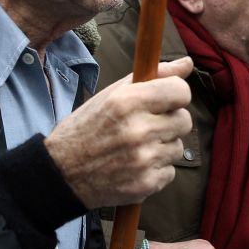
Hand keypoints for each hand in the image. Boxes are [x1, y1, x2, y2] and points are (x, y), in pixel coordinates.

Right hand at [45, 57, 193, 207]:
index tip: (165, 100)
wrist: (62, 174)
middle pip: (184, 120)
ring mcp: (143, 159)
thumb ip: (153, 77)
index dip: (175, 95)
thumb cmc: (87, 128)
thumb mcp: (112, 95)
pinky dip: (156, 170)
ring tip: (136, 147)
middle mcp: (138, 130)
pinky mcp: (146, 184)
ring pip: (178, 147)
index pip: (181, 91)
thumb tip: (187, 64)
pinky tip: (133, 166)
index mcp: (128, 102)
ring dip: (162, 147)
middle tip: (147, 126)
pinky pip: (170, 171)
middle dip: (170, 122)